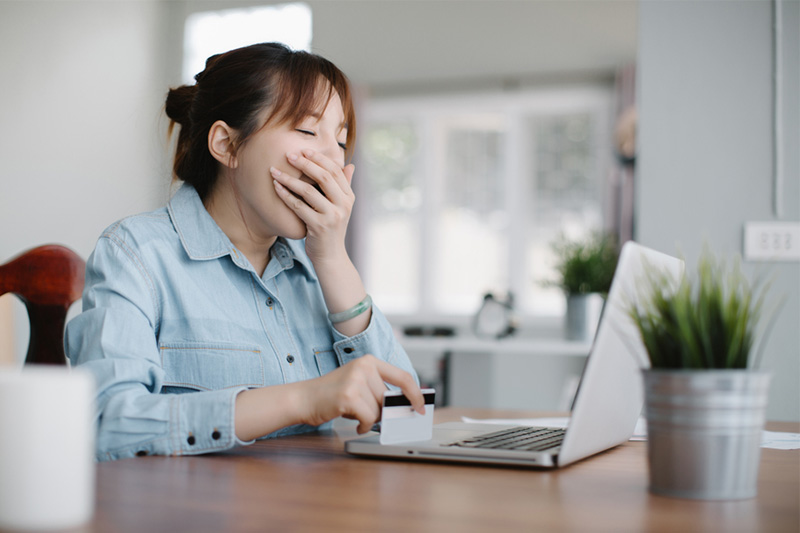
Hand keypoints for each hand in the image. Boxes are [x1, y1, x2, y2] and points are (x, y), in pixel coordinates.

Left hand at [271, 149, 355, 264]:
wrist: (331, 256)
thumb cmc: (331, 229)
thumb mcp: (341, 207)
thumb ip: (344, 186)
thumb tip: (350, 165)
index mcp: (349, 197)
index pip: (335, 171)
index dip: (318, 158)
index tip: (303, 150)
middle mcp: (343, 205)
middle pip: (324, 177)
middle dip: (304, 163)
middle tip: (288, 155)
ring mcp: (332, 216)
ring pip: (308, 191)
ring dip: (289, 179)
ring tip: (274, 171)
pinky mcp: (319, 226)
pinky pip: (298, 206)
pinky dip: (285, 195)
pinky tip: (276, 187)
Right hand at [298, 355, 424, 433]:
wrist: (304, 398)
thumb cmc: (332, 393)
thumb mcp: (358, 382)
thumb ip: (380, 389)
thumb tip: (406, 405)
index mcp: (370, 361)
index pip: (403, 377)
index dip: (415, 394)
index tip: (421, 407)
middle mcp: (364, 367)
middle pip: (389, 399)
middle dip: (383, 413)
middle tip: (370, 415)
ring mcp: (356, 380)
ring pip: (379, 411)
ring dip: (370, 419)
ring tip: (355, 414)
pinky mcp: (348, 396)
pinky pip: (369, 419)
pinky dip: (364, 426)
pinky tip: (354, 423)